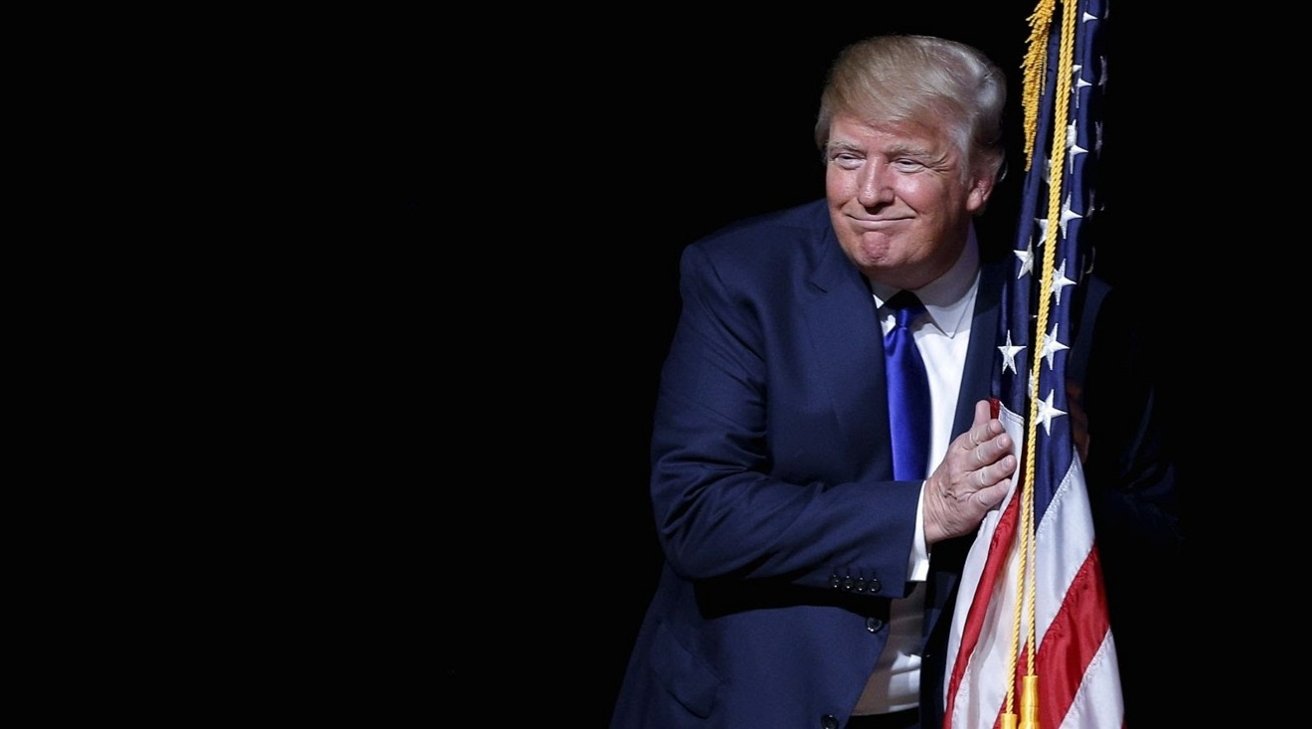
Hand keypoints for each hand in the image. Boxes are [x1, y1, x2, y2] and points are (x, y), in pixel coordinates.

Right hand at [923, 400, 1016, 543]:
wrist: (934, 507)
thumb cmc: (954, 474)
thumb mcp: (962, 448)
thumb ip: (977, 427)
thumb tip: (984, 404)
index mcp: (961, 449)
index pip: (975, 437)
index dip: (987, 431)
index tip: (997, 425)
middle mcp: (962, 467)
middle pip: (980, 455)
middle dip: (993, 447)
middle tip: (1006, 440)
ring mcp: (966, 486)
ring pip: (984, 476)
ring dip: (998, 469)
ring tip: (1011, 462)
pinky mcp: (971, 506)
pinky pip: (984, 498)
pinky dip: (994, 493)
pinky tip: (1005, 487)